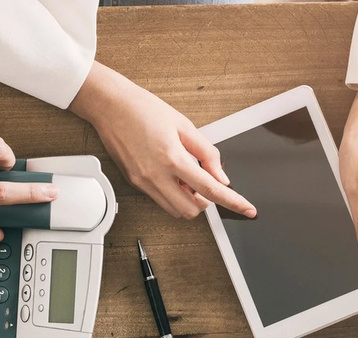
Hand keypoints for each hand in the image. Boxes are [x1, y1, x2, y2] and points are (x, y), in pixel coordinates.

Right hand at [69, 63, 255, 219]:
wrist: (110, 105)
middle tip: (206, 183)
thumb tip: (222, 177)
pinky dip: (174, 196)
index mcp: (173, 157)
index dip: (233, 202)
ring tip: (187, 178)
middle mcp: (156, 175)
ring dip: (189, 202)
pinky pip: (161, 201)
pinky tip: (173, 177)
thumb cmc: (144, 109)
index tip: (247, 209)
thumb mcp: (184, 125)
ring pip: (176, 211)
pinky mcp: (134, 183)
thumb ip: (206, 153)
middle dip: (205, 202)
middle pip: (192, 210)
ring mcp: (144, 182)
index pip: (210, 189)